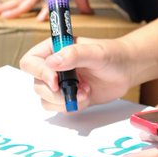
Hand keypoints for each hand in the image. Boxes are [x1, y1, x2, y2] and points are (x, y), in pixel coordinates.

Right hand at [19, 35, 134, 110]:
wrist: (127, 70)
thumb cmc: (113, 55)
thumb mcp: (96, 53)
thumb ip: (75, 54)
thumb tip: (52, 62)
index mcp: (53, 49)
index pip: (30, 62)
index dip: (39, 72)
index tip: (56, 80)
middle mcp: (52, 66)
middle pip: (37, 84)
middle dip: (57, 92)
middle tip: (80, 87)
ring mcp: (59, 82)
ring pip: (46, 99)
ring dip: (65, 100)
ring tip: (86, 91)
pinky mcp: (67, 96)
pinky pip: (58, 108)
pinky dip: (73, 106)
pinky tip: (87, 96)